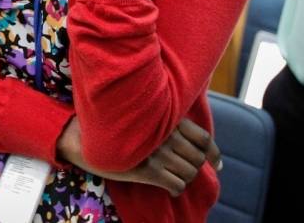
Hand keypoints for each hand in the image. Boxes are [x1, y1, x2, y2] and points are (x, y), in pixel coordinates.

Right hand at [56, 117, 220, 195]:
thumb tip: (187, 136)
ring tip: (173, 177)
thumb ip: (164, 120)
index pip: (203, 138)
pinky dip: (176, 188)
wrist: (86, 136)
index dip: (213, 154)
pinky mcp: (148, 170)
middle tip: (183, 169)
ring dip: (184, 178)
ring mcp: (158, 152)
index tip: (217, 164)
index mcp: (167, 117)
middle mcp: (166, 134)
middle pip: (197, 159)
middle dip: (193, 167)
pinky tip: (168, 186)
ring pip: (189, 173)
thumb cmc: (114, 123)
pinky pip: (176, 185)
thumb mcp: (142, 114)